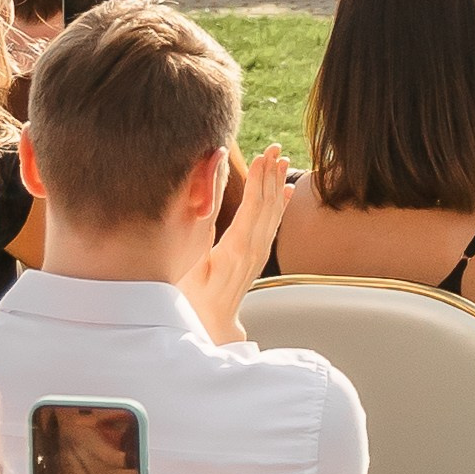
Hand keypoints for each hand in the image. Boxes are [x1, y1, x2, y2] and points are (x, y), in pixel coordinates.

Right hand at [180, 146, 289, 344]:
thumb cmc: (189, 294)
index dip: (258, 179)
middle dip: (271, 174)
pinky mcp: (256, 258)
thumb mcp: (189, 256)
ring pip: (272, 214)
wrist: (207, 325)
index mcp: (237, 248)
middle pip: (267, 205)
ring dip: (276, 185)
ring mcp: (257, 255)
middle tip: (275, 148)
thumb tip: (207, 187)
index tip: (262, 155)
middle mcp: (253, 250)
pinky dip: (280, 205)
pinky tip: (286, 192)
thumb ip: (201, 217)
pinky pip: (272, 226)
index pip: (253, 206)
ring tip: (282, 161)